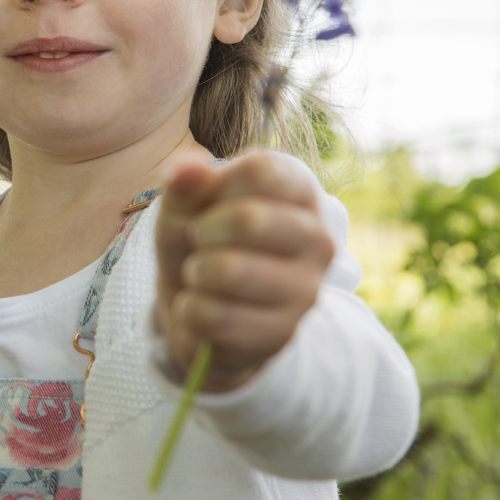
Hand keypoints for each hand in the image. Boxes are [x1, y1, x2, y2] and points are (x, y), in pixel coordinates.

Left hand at [154, 151, 334, 392]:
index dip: (216, 185)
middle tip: (199, 239)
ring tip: (199, 273)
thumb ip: (184, 183)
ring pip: (229, 271)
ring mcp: (306, 289)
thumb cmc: (199, 241)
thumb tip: (189, 167)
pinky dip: (190, 309)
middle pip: (248, 219)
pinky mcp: (283, 333)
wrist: (200, 309)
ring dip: (196, 272)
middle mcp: (317, 238)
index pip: (263, 171)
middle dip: (202, 230)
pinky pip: (214, 316)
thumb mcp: (182, 206)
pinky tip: (200, 308)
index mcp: (299, 191)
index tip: (210, 201)